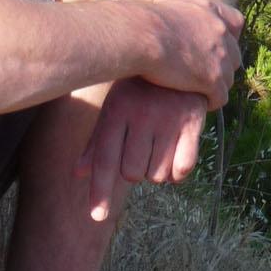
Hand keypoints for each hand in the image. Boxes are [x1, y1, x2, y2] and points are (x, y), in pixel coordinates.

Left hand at [77, 78, 209, 222]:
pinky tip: (175, 156)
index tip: (97, 217)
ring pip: (157, 175)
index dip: (100, 191)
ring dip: (156, 171)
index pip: (103, 159)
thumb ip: (96, 142)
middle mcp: (140, 116)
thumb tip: (78, 175)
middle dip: (133, 170)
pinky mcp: (192, 122)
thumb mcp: (113, 107)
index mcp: (116, 111)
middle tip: (139, 150)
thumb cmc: (137, 88)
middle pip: (131, 173)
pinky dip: (177, 172)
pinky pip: (183, 168)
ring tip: (157, 147)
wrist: (176, 53)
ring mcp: (168, 119)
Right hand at [146, 0, 243, 108]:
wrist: (140, 36)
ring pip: (228, 78)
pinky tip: (199, 102)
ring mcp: (220, 56)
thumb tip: (175, 31)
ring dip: (215, 86)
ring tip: (198, 92)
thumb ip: (183, 18)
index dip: (229, 37)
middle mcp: (220, 31)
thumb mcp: (169, 10)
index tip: (216, 47)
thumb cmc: (142, 24)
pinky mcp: (213, 79)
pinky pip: (221, 97)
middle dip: (222, 66)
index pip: (236, 21)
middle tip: (202, 74)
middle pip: (234, 55)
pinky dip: (211, 102)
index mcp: (209, 10)